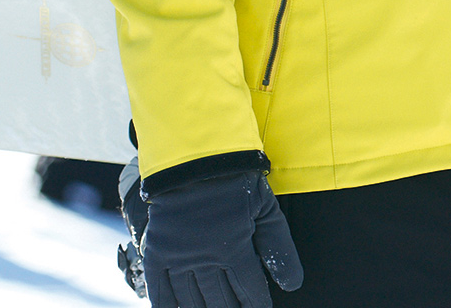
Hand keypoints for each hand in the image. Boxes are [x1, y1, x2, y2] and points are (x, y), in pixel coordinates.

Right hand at [141, 171, 303, 306]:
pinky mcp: (158, 251)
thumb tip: (293, 285)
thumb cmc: (236, 179)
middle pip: (221, 302)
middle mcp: (206, 260)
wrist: (195, 156)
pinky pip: (159, 290)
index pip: (249, 291)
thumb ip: (279, 248)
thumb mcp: (266, 208)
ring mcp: (179, 258)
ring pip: (193, 301)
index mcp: (235, 249)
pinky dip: (167, 305)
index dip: (257, 304)